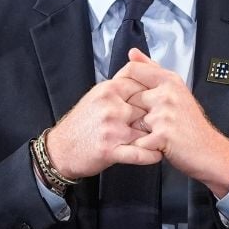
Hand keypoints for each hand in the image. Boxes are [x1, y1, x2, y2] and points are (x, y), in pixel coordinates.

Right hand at [42, 75, 162, 179]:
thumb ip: (118, 87)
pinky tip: (157, 154)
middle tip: (168, 122)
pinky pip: (141, 153)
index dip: (154, 93)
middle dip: (158, 116)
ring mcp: (111, 129)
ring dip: (158, 137)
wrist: (60, 149)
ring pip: (147, 130)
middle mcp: (110, 107)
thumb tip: (139, 73)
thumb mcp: (95, 96)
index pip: (141, 84)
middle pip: (148, 107)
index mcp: (108, 90)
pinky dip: (152, 155)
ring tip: (167, 140)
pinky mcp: (110, 150)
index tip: (162, 100)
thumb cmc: (80, 124)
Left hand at [115, 48, 228, 197]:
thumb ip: (151, 70)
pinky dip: (142, 146)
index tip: (122, 93)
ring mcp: (165, 113)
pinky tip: (156, 146)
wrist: (209, 151)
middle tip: (149, 123)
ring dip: (138, 131)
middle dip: (133, 112)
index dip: (122, 81)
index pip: (133, 70)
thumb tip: (133, 53)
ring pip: (131, 120)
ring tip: (155, 135)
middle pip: (129, 97)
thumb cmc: (190, 124)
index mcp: (170, 81)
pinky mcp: (162, 134)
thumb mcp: (175, 91)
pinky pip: (137, 139)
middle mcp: (167, 94)